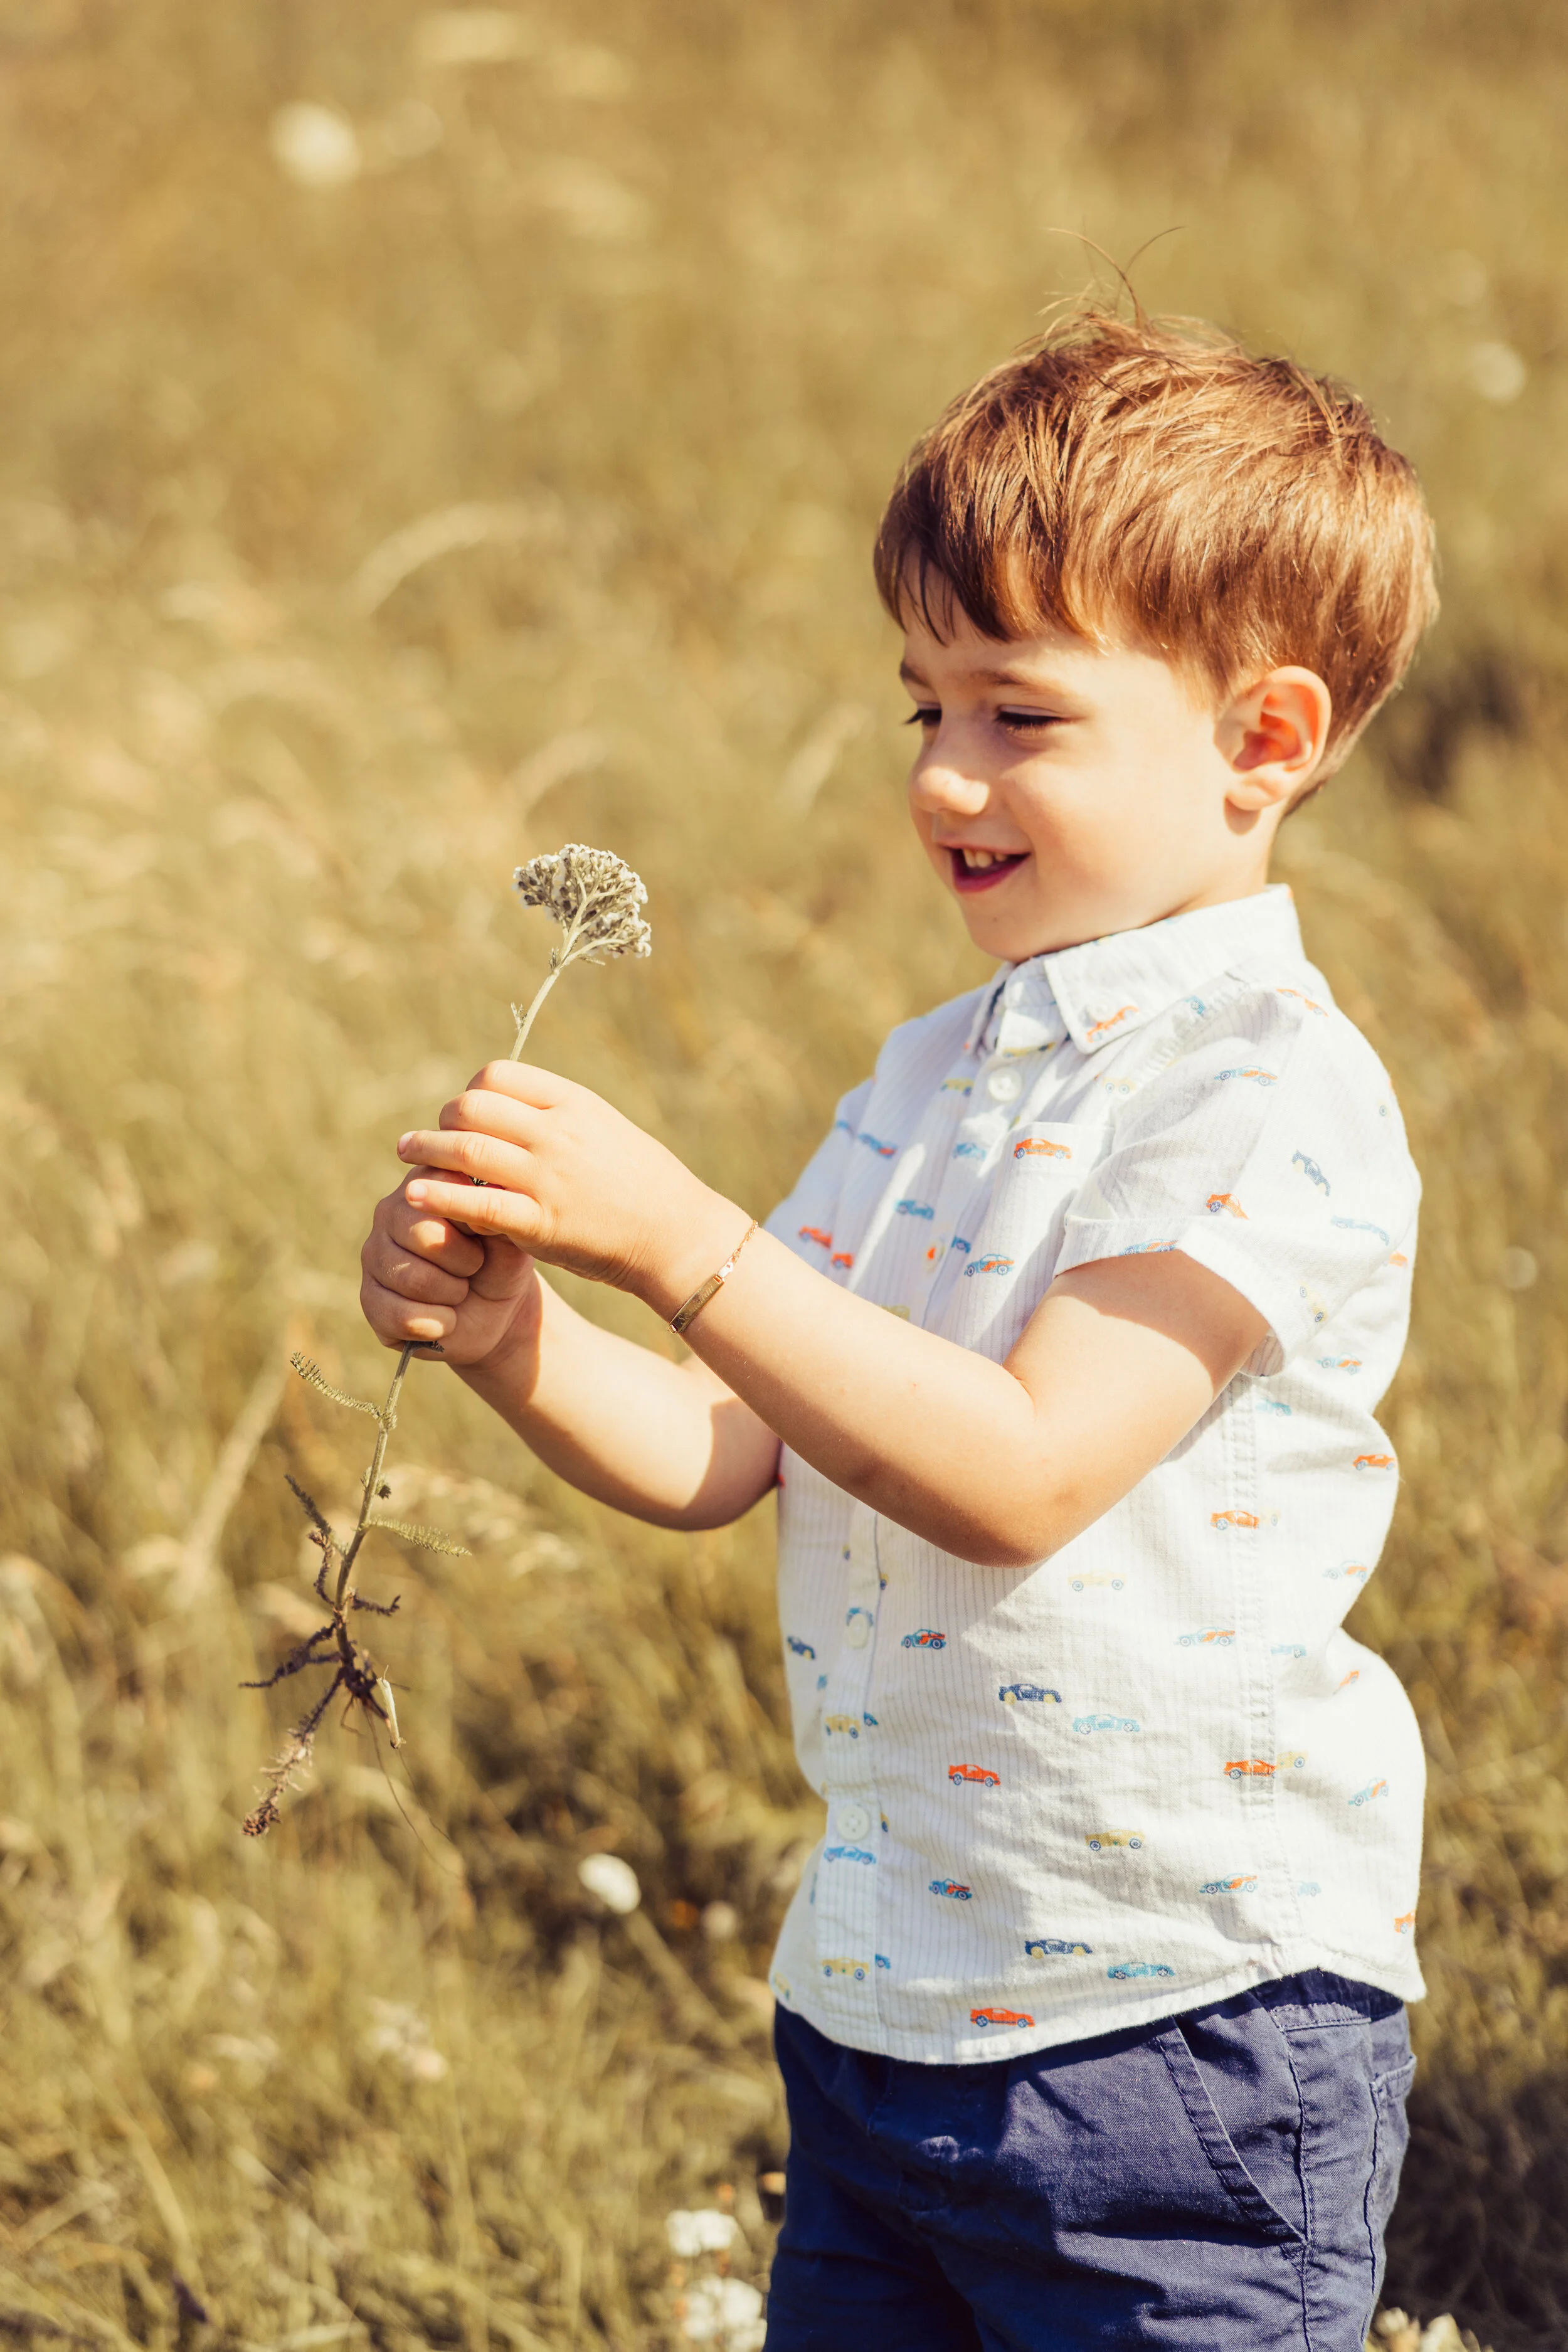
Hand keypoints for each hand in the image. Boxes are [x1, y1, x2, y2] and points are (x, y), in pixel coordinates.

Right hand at [360, 1169, 540, 1365]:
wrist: (495, 1312)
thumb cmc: (501, 1262)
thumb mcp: (510, 1236)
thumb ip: (495, 1215)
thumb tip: (474, 1215)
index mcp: (426, 1183)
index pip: (438, 1190)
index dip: (470, 1222)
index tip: (483, 1235)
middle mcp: (390, 1212)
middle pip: (424, 1236)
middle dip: (464, 1263)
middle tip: (474, 1268)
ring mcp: (373, 1255)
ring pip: (414, 1279)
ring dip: (452, 1295)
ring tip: (460, 1290)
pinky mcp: (369, 1298)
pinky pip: (401, 1315)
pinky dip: (437, 1324)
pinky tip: (445, 1318)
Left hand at [393, 1062, 736, 1312]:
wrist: (676, 1234)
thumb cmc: (641, 1183)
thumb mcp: (603, 1128)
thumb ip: (557, 1117)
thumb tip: (511, 1107)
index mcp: (573, 1103)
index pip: (498, 1075)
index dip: (470, 1092)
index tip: (464, 1114)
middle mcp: (558, 1133)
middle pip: (473, 1106)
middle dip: (442, 1120)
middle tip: (426, 1138)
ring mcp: (549, 1177)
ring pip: (467, 1148)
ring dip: (426, 1151)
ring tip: (406, 1158)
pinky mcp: (542, 1222)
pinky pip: (476, 1202)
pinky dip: (440, 1195)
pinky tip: (416, 1195)